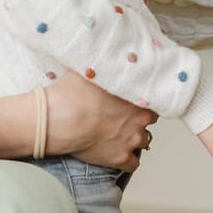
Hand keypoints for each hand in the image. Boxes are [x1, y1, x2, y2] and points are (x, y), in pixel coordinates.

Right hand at [0, 71, 156, 170]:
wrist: (59, 121)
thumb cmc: (72, 93)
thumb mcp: (90, 67)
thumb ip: (106, 63)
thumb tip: (107, 49)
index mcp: (137, 95)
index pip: (153, 95)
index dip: (141, 96)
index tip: (131, 97)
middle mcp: (140, 119)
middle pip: (149, 118)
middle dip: (138, 116)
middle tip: (120, 114)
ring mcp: (131, 140)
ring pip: (144, 140)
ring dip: (133, 136)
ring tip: (117, 132)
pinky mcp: (120, 159)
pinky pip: (133, 163)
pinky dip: (127, 158)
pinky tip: (116, 151)